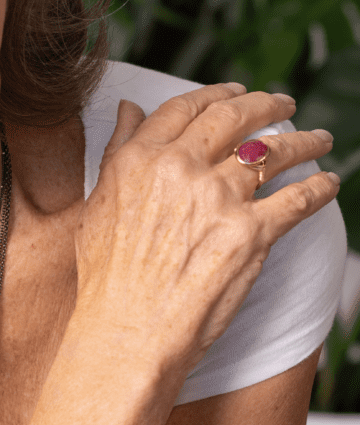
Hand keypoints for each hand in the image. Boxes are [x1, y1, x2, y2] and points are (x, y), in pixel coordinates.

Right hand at [73, 83, 337, 378]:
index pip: (185, 108)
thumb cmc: (106, 280)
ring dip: (303, 140)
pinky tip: (328, 182)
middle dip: (266, 104)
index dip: (216, 93)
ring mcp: (217, 199)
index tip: (235, 92)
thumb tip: (129, 110)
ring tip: (316, 139)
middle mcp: (179, 169)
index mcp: (139, 160)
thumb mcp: (96, 207)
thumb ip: (116, 152)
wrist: (126, 332)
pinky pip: (299, 198)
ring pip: (273, 151)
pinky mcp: (251, 233)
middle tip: (282, 103)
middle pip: (234, 117)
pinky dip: (320, 187)